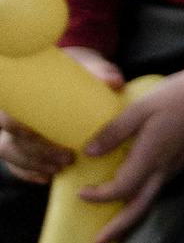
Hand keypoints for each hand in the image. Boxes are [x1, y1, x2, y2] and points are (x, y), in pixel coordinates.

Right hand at [0, 47, 119, 182]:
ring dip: (32, 165)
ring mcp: (13, 130)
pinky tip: (46, 177)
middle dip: (36, 154)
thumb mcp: (88, 65)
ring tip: (58, 170)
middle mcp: (10, 113)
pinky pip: (14, 163)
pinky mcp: (21, 142)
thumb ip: (100, 71)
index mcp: (19, 92)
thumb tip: (115, 82)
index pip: (6, 115)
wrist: (75, 70)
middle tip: (67, 159)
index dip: (16, 128)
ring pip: (9, 153)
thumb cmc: (77, 67)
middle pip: (8, 141)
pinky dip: (28, 172)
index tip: (36, 135)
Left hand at [85, 59, 183, 241]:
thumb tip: (89, 152)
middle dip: (119, 228)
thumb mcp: (141, 107)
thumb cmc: (180, 95)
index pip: (121, 188)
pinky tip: (137, 197)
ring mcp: (177, 166)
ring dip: (132, 218)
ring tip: (116, 228)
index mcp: (151, 156)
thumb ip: (114, 130)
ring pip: (151, 201)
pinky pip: (160, 189)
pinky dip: (144, 201)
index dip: (98, 195)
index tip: (80, 192)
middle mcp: (165, 168)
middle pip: (140, 207)